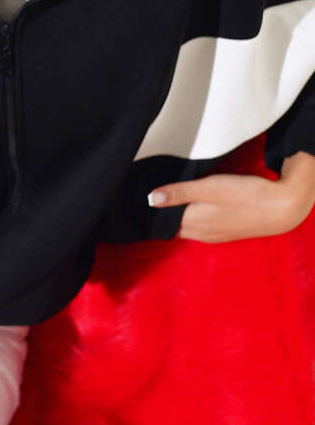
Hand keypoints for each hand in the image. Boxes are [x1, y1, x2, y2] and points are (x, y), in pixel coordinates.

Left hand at [148, 158, 314, 242]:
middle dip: (163, 214)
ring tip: (172, 199)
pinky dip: (195, 218)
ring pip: (187, 227)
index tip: (141, 200)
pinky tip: (198, 207)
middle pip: (173, 225)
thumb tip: (149, 199)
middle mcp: (200, 234)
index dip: (152, 213)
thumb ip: (178, 193)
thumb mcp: (208, 188)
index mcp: (191, 224)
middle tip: (153, 197)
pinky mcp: (225, 233)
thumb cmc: (245, 195)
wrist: (282, 209)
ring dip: (179, 216)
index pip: (161, 223)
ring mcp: (213, 236)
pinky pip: (202, 227)